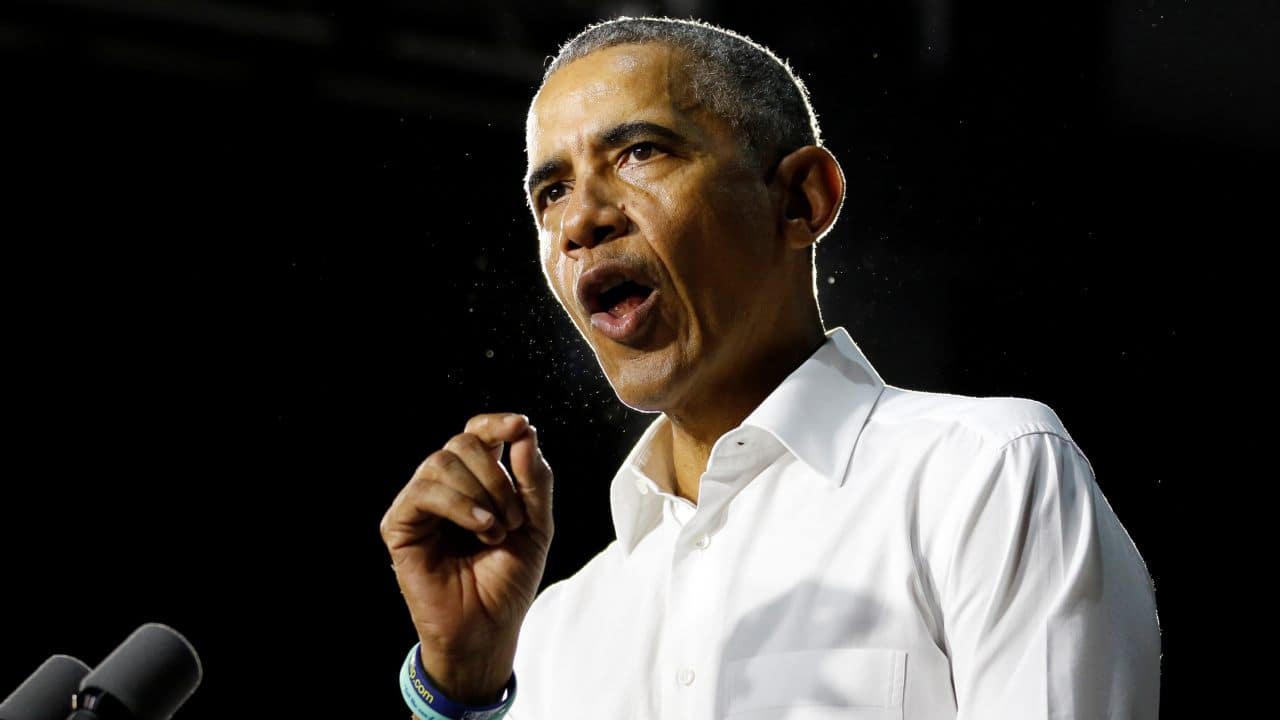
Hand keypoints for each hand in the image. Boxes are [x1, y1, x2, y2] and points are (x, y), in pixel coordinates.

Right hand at [380, 413, 553, 703]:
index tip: (521, 426)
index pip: (477, 432)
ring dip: (480, 493)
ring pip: (441, 462)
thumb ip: (534, 479)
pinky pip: (423, 491)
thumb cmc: (509, 579)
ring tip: (495, 531)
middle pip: (462, 442)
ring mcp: (420, 504)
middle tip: (514, 518)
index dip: (496, 423)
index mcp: (476, 481)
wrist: (489, 628)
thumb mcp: (537, 525)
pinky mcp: (399, 525)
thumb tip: (524, 432)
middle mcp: (445, 486)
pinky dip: (458, 504)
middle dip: (497, 475)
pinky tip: (481, 527)